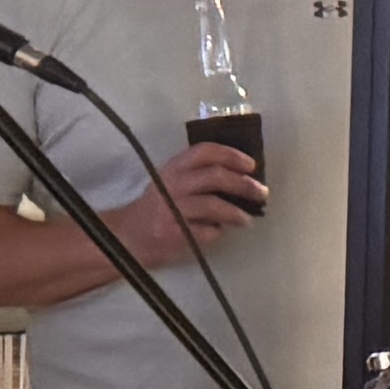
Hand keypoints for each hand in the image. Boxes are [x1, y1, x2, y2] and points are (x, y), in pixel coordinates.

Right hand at [149, 143, 269, 245]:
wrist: (127, 237)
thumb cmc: (159, 206)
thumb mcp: (172, 181)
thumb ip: (199, 173)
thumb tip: (243, 175)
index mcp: (174, 168)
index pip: (205, 151)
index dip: (231, 155)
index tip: (251, 165)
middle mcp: (173, 185)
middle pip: (215, 177)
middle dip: (244, 184)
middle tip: (261, 193)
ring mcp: (173, 210)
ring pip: (213, 205)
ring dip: (237, 213)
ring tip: (246, 219)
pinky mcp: (174, 234)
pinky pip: (206, 231)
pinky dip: (217, 232)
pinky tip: (218, 232)